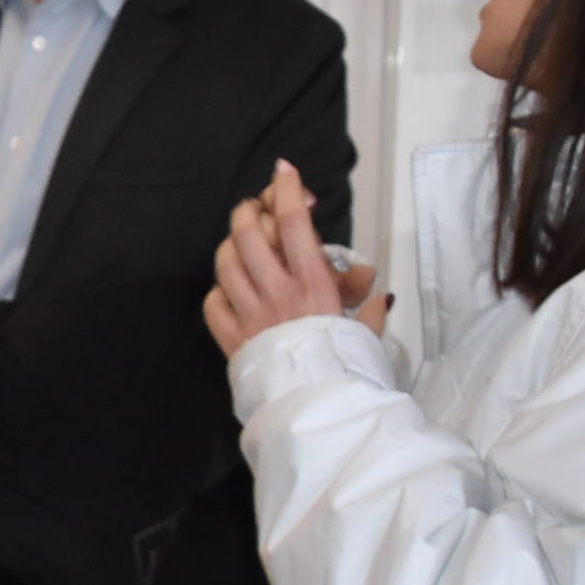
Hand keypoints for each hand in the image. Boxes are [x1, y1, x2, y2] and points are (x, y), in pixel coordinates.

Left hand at [204, 160, 391, 357]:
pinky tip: (232, 290)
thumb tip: (371, 284)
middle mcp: (276, 293)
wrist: (321, 413)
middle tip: (260, 207)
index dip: (286, 189)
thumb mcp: (367, 331)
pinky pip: (213, 303)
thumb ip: (365, 302)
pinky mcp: (232, 340)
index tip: (285, 171)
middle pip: (248, 232)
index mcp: (313, 285)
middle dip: (251, 209)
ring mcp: (250, 315)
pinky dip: (219, 290)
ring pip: (226, 261)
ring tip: (245, 244)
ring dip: (233, 244)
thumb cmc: (348, 372)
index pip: (291, 221)